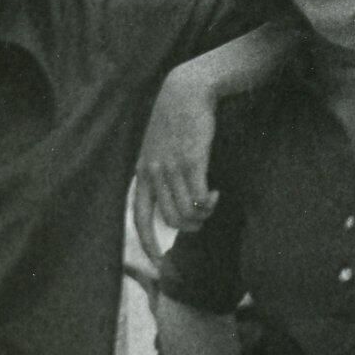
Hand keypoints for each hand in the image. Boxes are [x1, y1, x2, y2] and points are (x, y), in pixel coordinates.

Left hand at [132, 72, 219, 263]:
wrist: (187, 90)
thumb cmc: (177, 118)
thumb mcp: (158, 146)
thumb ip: (160, 171)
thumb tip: (171, 197)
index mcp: (142, 172)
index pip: (139, 219)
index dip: (149, 245)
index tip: (159, 264)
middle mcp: (154, 174)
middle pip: (171, 220)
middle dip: (189, 226)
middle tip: (202, 217)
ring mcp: (172, 168)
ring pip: (187, 212)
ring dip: (202, 214)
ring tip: (211, 202)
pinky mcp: (191, 161)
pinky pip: (200, 198)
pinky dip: (209, 203)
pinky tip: (216, 193)